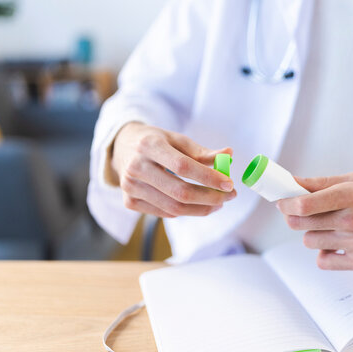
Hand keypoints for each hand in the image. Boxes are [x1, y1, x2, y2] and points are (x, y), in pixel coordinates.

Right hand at [111, 122, 236, 217]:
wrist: (122, 147)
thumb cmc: (156, 142)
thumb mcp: (176, 139)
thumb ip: (201, 151)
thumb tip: (229, 155)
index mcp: (149, 145)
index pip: (183, 166)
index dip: (208, 177)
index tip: (229, 183)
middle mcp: (136, 167)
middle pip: (179, 192)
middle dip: (210, 197)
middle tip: (229, 195)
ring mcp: (130, 187)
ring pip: (174, 208)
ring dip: (201, 208)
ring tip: (218, 202)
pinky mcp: (129, 202)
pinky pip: (165, 213)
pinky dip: (186, 211)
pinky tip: (199, 205)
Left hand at [276, 173, 352, 270]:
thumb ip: (320, 183)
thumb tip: (291, 182)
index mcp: (351, 195)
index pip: (305, 205)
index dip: (286, 203)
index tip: (282, 202)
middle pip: (301, 224)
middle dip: (294, 216)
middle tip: (302, 212)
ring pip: (309, 241)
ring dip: (312, 233)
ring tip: (328, 225)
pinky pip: (323, 261)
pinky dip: (324, 252)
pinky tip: (335, 242)